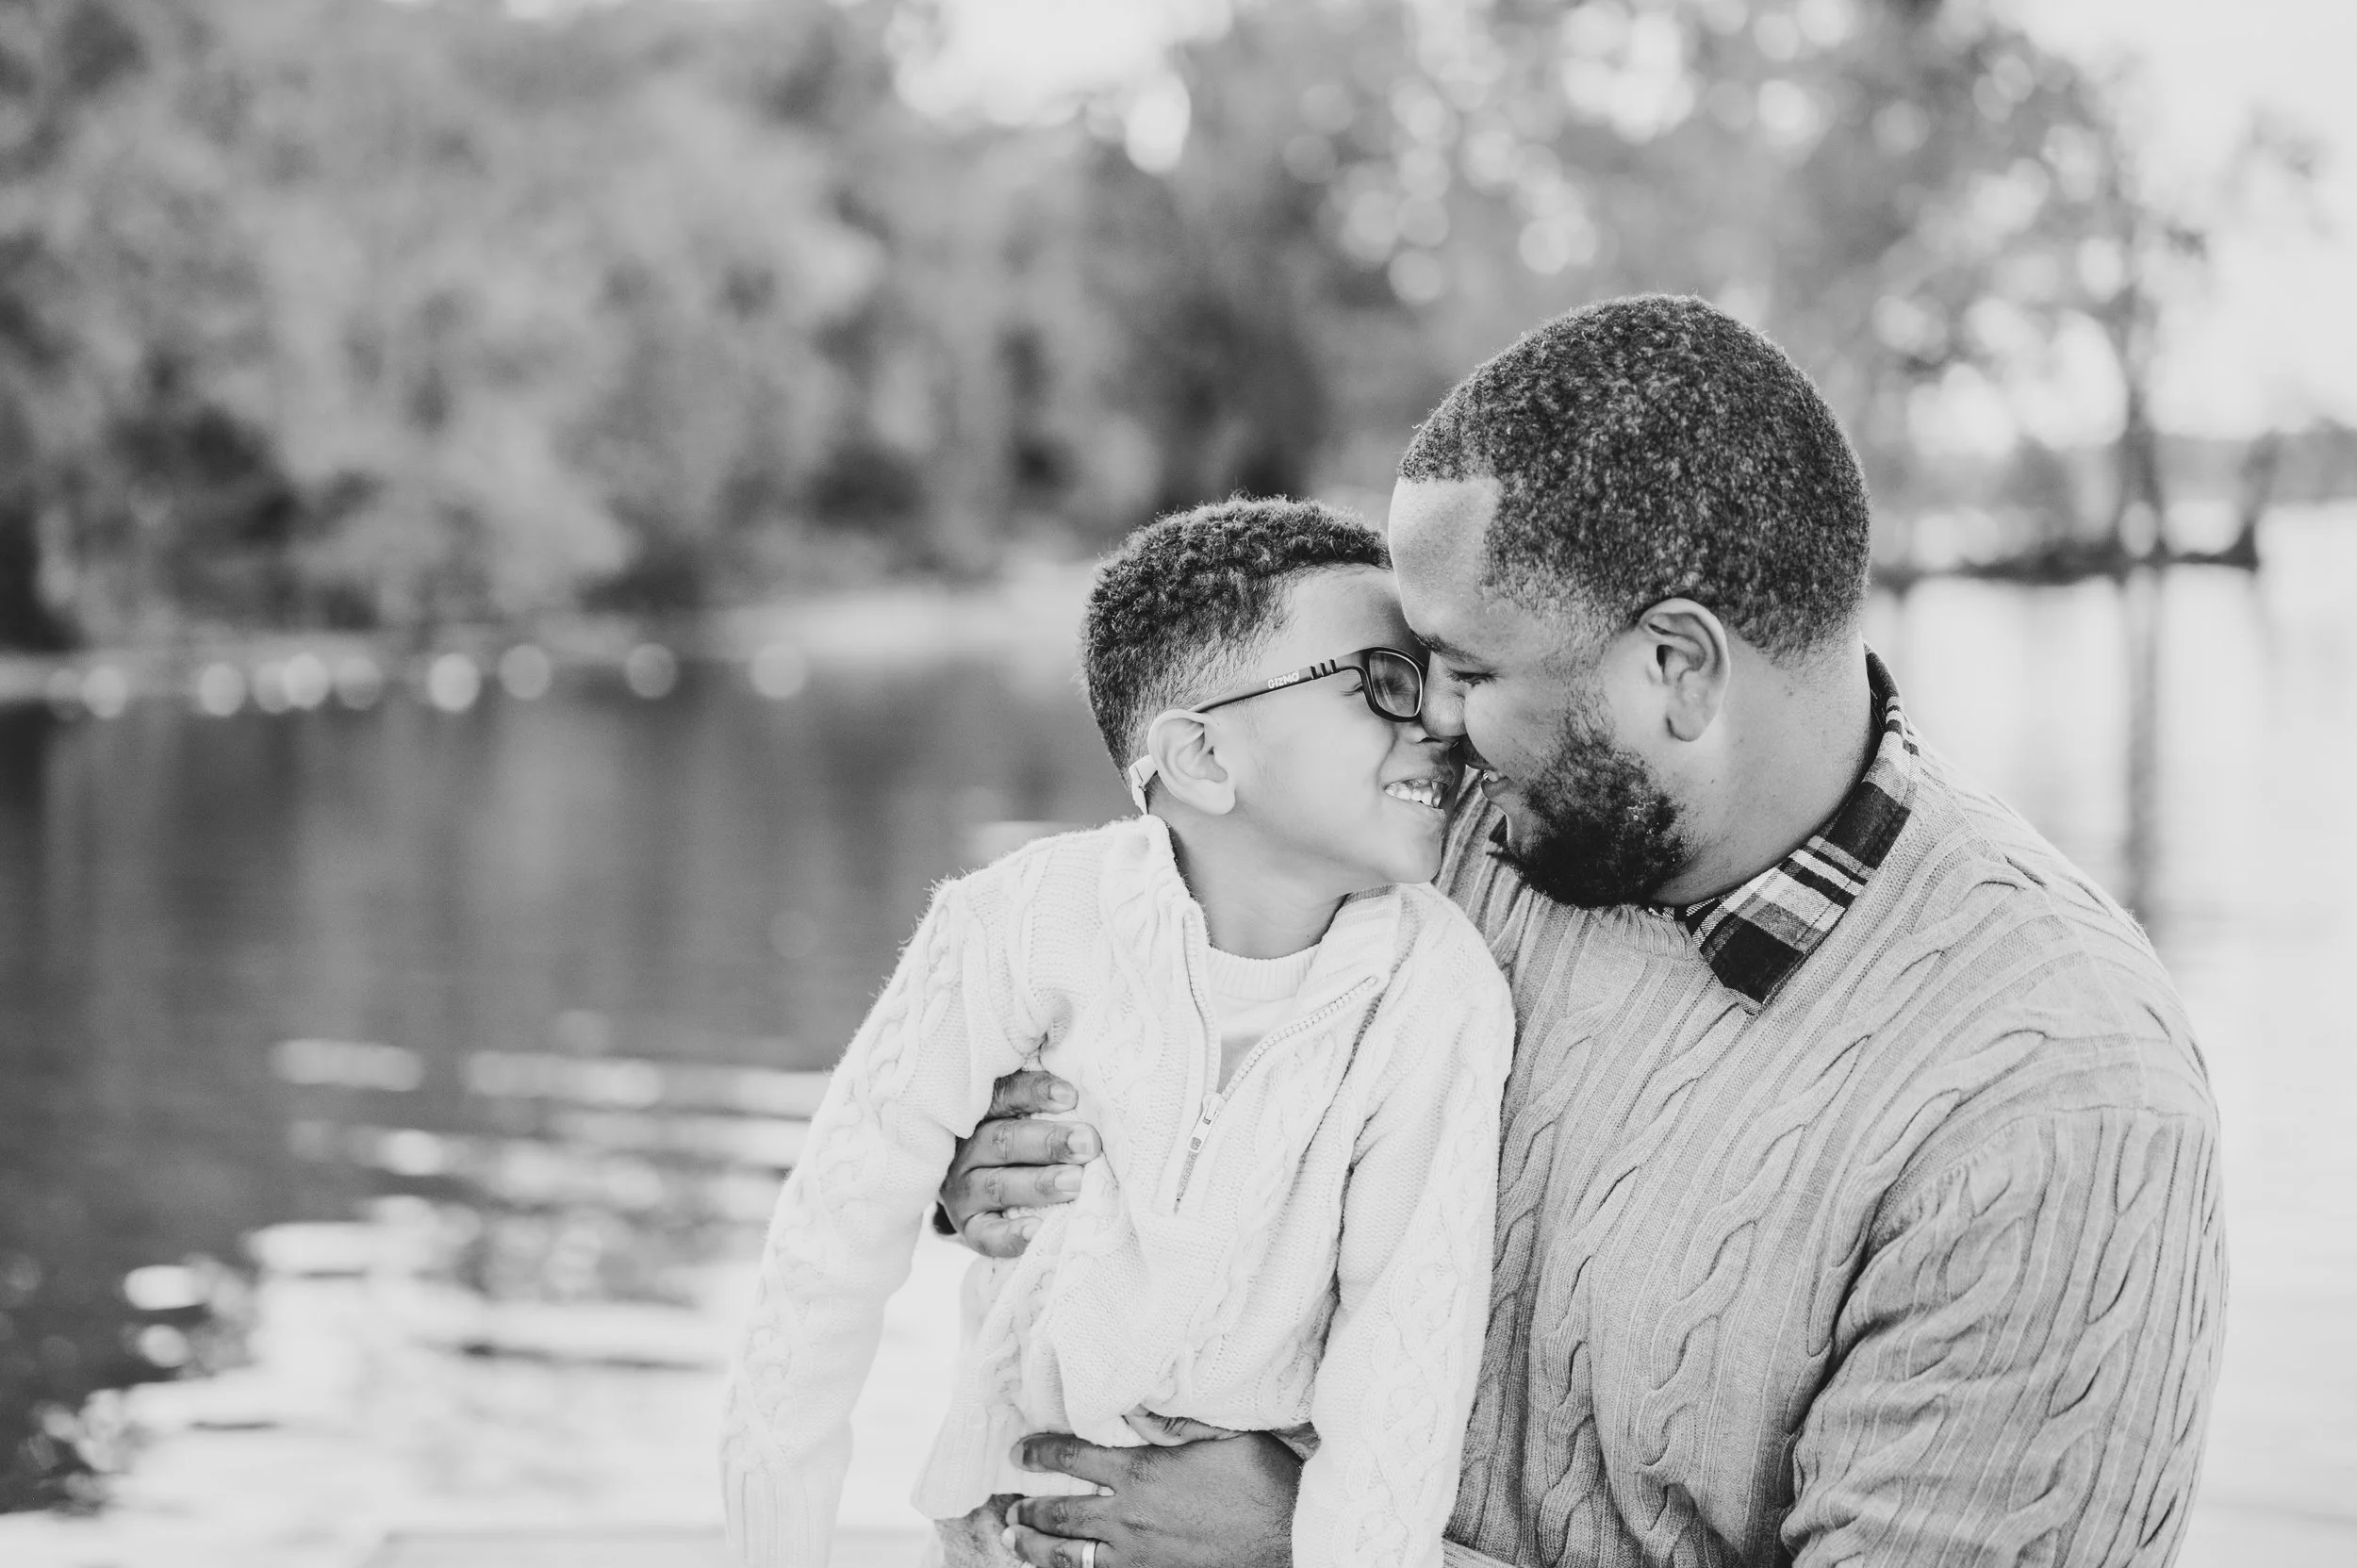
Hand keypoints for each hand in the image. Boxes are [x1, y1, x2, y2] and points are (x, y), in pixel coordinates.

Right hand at [940, 1069, 1100, 1257]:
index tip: (1071, 1096)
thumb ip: (1048, 1109)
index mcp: (979, 1116)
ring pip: (998, 1186)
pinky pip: (987, 1235)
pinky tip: (1038, 1230)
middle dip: (1049, 1142)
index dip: (1034, 1093)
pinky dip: (1011, 1235)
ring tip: (1077, 1182)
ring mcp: (964, 1193)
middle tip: (1088, 1143)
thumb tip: (1095, 1100)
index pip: (1002, 1096)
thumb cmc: (1019, 1148)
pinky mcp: (971, 1228)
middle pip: (1003, 1141)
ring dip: (1039, 1184)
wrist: (976, 1196)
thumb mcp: (1022, 1120)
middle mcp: (967, 1152)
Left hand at [1000, 1428, 1299, 1567]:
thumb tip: (1131, 1403)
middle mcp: (1129, 1518)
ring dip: (1034, 1547)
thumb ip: (1171, 1421)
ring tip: (1014, 1539)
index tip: (1018, 1452)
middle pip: (1060, 1513)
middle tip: (1008, 1505)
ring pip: (1068, 1556)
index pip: (1073, 1457)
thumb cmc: (1263, 1480)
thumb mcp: (1221, 1435)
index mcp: (1141, 1472)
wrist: (1292, 1537)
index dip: (1039, 1453)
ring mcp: (1138, 1558)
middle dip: (1027, 1508)